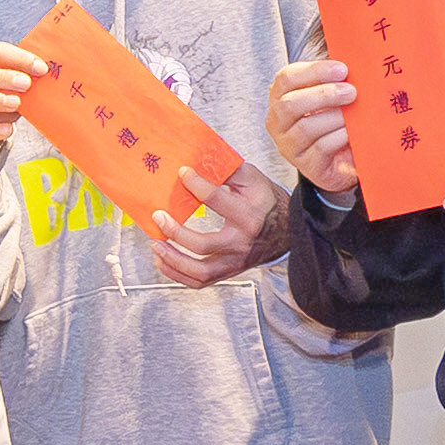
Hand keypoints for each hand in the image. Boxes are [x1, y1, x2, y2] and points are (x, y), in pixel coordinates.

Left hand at [143, 160, 292, 288]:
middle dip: (175, 232)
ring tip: (156, 245)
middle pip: (203, 245)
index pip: (217, 200)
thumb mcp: (253, 179)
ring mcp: (235, 261)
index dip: (195, 184)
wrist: (288, 229)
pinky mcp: (229, 271)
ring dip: (173, 260)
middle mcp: (242, 242)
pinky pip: (201, 282)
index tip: (182, 173)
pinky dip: (178, 275)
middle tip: (158, 217)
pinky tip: (163, 261)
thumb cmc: (266, 200)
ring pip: (200, 271)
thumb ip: (227, 170)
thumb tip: (197, 162)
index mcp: (249, 215)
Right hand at [268, 58, 362, 198]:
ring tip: (356, 113)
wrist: (344, 160)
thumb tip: (351, 61)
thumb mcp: (329, 97)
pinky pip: (321, 147)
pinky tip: (352, 131)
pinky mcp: (306, 165)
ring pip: (306, 128)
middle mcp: (277, 122)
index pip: (286, 78)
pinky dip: (340, 136)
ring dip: (335, 117)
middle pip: (290, 104)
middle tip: (351, 92)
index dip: (314, 71)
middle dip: (324, 94)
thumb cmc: (334, 121)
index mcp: (280, 98)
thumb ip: (332, 79)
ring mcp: (289, 146)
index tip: (342, 69)